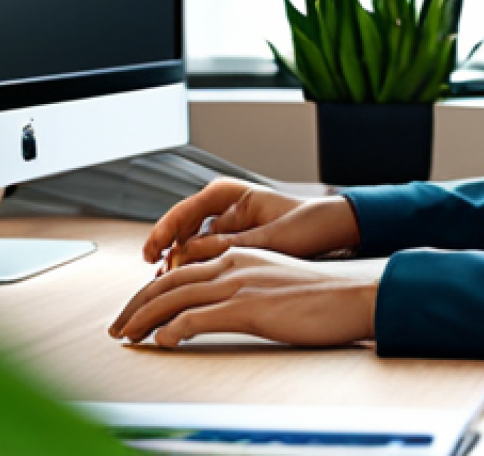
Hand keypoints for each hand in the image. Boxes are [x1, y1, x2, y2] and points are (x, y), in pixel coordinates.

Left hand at [110, 247, 377, 347]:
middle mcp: (232, 263)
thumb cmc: (318, 296)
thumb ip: (242, 287)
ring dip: (143, 319)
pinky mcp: (248, 307)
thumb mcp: (272, 282)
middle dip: (135, 306)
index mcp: (238, 255)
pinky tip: (160, 343)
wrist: (350, 295)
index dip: (151, 292)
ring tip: (126, 338)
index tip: (134, 313)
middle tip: (116, 329)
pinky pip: (197, 317)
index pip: (180, 271)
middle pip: (168, 282)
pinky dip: (172, 330)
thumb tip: (215, 309)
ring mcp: (239, 283)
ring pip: (174, 298)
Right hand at [143, 178, 360, 270]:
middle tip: (153, 280)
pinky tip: (185, 291)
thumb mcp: (269, 236)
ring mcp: (224, 224)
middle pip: (181, 230)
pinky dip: (193, 271)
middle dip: (166, 254)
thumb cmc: (306, 225)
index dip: (164, 233)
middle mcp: (222, 205)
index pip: (184, 211)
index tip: (152, 253)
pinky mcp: (230, 243)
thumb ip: (229, 244)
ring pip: (189, 245)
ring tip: (163, 289)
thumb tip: (188, 252)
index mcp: (229, 193)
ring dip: (176, 266)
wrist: (331, 230)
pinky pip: (203, 256)